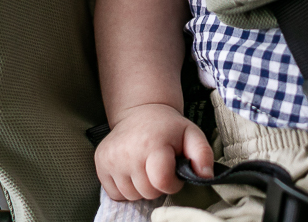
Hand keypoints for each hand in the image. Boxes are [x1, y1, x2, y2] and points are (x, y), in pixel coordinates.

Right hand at [94, 103, 213, 200]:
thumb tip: (206, 176)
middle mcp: (128, 151)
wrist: (140, 112)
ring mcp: (111, 158)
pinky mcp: (100, 163)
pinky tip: (132, 170)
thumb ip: (203, 154)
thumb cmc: (168, 127)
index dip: (172, 183)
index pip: (162, 182)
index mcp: (152, 143)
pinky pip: (115, 193)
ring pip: (131, 195)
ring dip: (141, 187)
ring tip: (146, 167)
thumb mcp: (191, 134)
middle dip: (158, 185)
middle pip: (147, 192)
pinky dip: (126, 188)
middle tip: (160, 167)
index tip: (174, 171)